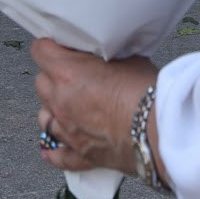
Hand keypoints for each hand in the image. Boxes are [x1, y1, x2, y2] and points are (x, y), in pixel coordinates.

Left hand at [31, 38, 156, 175]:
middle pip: (40, 82)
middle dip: (52, 75)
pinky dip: (54, 149)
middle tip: (68, 71)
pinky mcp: (80, 154)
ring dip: (52, 108)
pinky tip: (51, 147)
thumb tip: (108, 52)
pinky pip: (57, 154)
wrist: (158, 132)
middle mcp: (62, 101)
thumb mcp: (128, 57)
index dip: (49, 45)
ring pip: (43, 117)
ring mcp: (68, 130)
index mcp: (68, 73)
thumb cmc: (146, 95)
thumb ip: (107, 54)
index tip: (57, 45)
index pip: (40, 50)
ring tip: (64, 104)